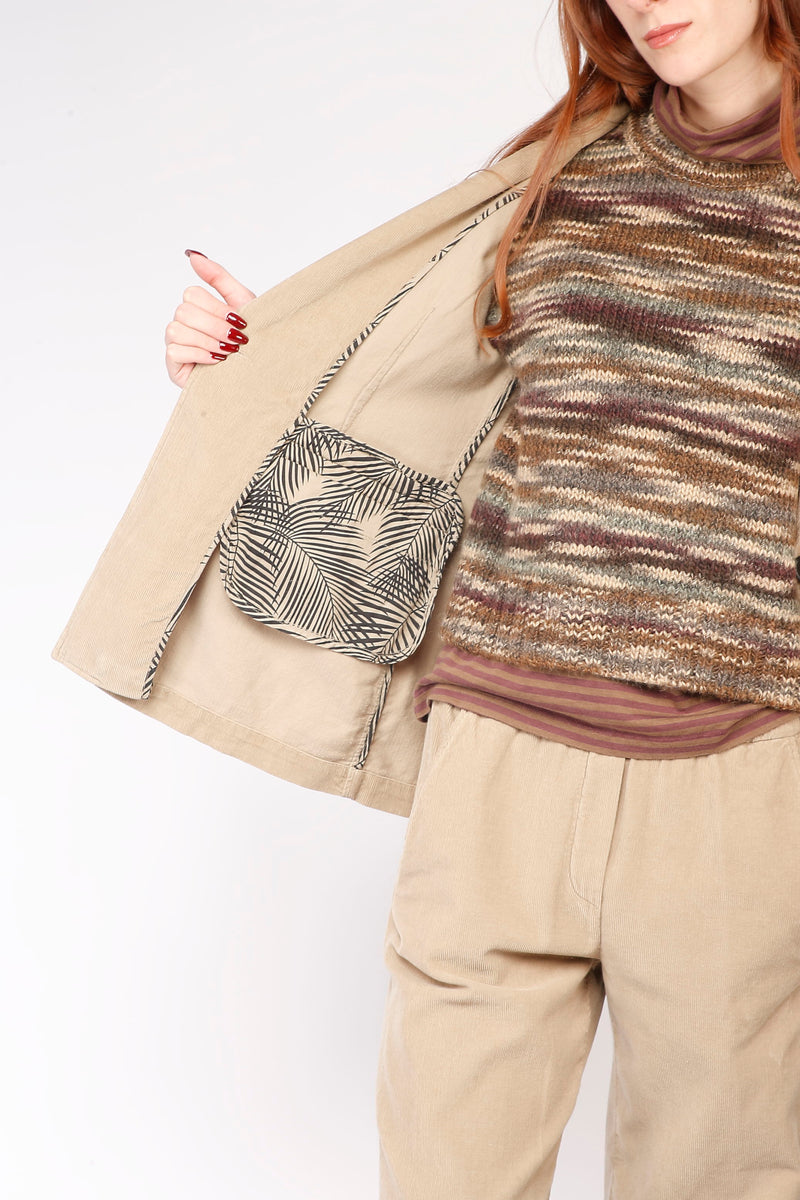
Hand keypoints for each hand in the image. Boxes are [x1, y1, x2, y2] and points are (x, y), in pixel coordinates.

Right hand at [164, 251, 256, 386]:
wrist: (260, 373)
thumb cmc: (252, 339)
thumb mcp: (241, 302)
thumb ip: (218, 277)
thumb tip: (192, 255)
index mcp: (198, 308)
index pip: (192, 294)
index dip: (216, 309)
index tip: (239, 323)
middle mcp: (184, 324)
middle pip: (184, 311)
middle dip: (214, 327)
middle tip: (235, 340)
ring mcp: (177, 344)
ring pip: (176, 330)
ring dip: (207, 341)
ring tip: (227, 352)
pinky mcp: (173, 366)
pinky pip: (174, 351)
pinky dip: (199, 355)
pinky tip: (217, 362)